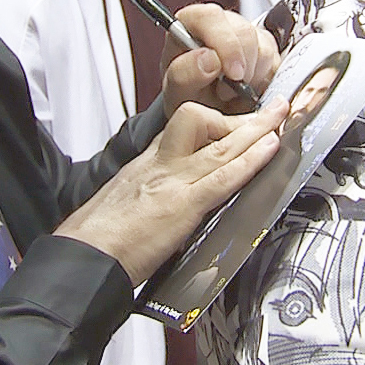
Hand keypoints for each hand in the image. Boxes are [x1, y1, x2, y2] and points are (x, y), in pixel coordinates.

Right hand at [55, 97, 287, 284]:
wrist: (83, 255)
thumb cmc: (98, 237)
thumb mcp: (125, 199)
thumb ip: (151, 190)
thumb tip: (168, 196)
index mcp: (147, 162)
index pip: (186, 129)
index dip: (217, 121)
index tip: (237, 121)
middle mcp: (161, 163)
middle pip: (203, 122)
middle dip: (242, 116)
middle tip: (272, 109)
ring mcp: (173, 180)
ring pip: (221, 142)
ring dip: (257, 127)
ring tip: (281, 117)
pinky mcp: (182, 204)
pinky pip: (223, 175)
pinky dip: (251, 160)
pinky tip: (270, 149)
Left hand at [161, 3, 280, 114]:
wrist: (207, 113)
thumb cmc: (189, 96)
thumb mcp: (178, 92)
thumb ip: (184, 74)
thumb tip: (209, 58)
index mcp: (191, 23)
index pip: (210, 16)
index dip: (225, 43)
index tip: (232, 74)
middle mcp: (220, 22)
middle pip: (244, 30)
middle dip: (241, 66)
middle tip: (226, 91)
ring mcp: (244, 32)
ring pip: (263, 45)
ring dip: (252, 75)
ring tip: (233, 91)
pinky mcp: (265, 46)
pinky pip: (275, 59)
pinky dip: (264, 79)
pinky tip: (247, 88)